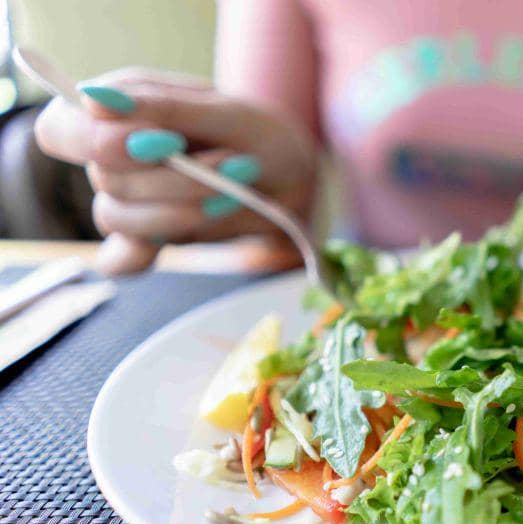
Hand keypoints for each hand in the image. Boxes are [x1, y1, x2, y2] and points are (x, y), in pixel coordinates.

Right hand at [34, 68, 317, 272]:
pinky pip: (121, 260)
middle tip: (235, 167)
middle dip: (173, 180)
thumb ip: (164, 106)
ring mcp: (131, 200)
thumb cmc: (262, 136)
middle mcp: (116, 155)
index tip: (160, 142)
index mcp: (122, 109)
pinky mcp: (150, 237)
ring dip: (181, 211)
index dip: (93, 139)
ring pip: (118, 218)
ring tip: (233, 195)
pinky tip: (158, 251)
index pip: (61, 128)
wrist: (296, 181)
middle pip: (105, 179)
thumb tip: (93, 98)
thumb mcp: (230, 112)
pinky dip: (137, 259)